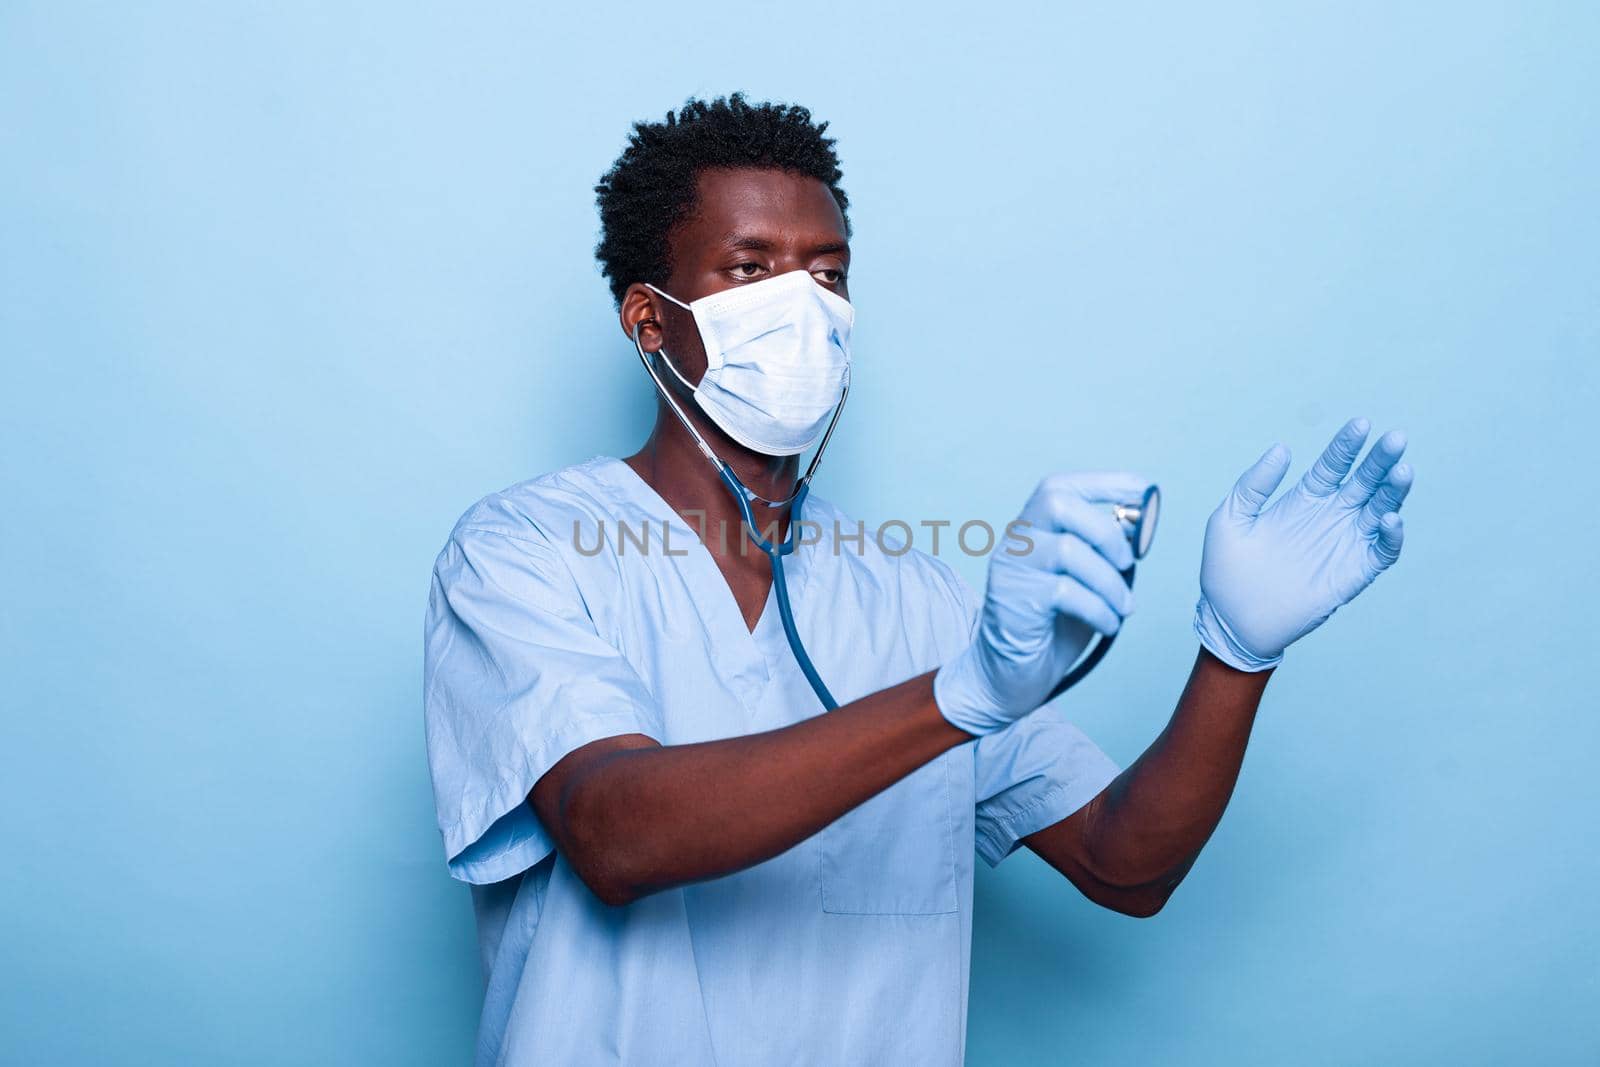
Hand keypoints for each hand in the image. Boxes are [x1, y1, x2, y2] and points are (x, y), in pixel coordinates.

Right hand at [935, 473, 1148, 735]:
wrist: (1009, 674)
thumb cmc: (1051, 624)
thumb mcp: (1085, 579)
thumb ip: (1103, 550)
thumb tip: (1137, 524)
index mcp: (1032, 528)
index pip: (1060, 486)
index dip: (1104, 482)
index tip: (1143, 491)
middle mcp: (1015, 540)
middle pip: (1058, 503)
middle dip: (1105, 529)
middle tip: (1128, 563)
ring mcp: (1010, 569)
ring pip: (1066, 550)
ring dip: (1109, 581)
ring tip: (1123, 607)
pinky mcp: (1013, 601)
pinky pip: (1064, 592)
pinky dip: (1098, 609)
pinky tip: (1107, 625)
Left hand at [1196, 418, 1412, 671]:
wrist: (1230, 622)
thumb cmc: (1225, 571)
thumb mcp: (1229, 519)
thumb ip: (1254, 484)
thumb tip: (1282, 448)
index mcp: (1302, 501)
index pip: (1333, 465)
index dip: (1347, 445)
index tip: (1360, 424)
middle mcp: (1328, 518)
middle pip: (1364, 482)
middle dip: (1381, 460)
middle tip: (1396, 439)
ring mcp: (1342, 544)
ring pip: (1379, 510)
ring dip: (1393, 492)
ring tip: (1400, 471)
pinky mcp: (1352, 573)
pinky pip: (1382, 551)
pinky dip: (1391, 535)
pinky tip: (1387, 518)